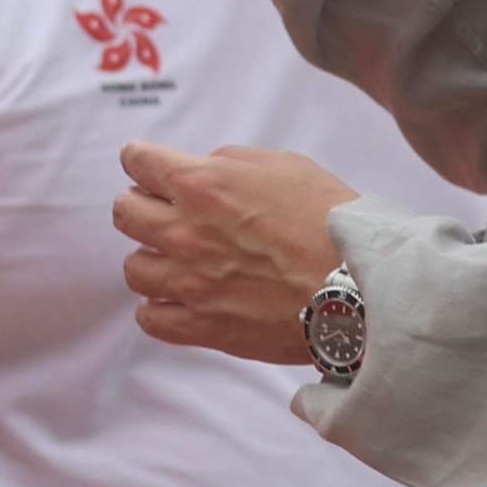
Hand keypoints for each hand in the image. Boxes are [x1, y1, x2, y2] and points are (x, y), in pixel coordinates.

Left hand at [114, 143, 358, 361]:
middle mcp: (185, 232)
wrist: (362, 289)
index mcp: (202, 185)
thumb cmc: (332, 222)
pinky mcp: (202, 327)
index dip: (142, 159)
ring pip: (132, 267)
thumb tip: (199, 169)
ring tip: (177, 258)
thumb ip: (229, 162)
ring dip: (151, 257)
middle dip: (141, 204)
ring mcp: (189, 283)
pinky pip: (149, 318)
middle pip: (124, 211)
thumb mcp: (284, 165)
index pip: (137, 161)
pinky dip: (158, 306)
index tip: (147, 165)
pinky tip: (178, 298)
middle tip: (165, 210)